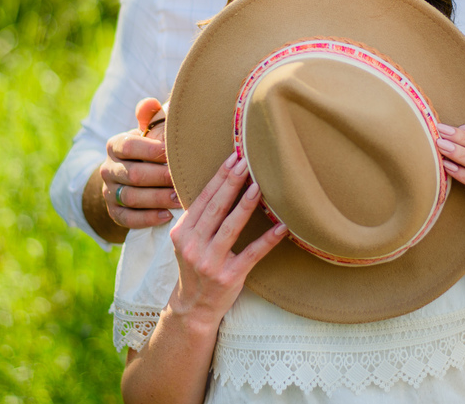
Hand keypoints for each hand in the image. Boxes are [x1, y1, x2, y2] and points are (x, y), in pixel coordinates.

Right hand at [102, 98, 179, 228]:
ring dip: (157, 199)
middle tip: (181, 181)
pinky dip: (147, 218)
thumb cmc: (149, 150)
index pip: (128, 146)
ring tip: (179, 199)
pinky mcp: (114, 213)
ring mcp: (109, 192)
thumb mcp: (148, 132)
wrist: (132, 178)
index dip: (149, 150)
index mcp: (115, 145)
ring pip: (130, 198)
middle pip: (132, 174)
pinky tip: (167, 216)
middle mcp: (108, 168)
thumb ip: (150, 116)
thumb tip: (150, 103)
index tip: (171, 153)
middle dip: (159, 178)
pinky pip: (127, 219)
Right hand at [169, 152, 287, 326]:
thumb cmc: (196, 267)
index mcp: (182, 232)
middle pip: (215, 208)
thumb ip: (199, 217)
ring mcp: (210, 263)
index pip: (203, 199)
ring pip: (230, 227)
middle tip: (246, 160)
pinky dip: (268, 239)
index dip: (219, 177)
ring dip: (245, 204)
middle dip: (231, 182)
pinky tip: (282, 226)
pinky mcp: (229, 277)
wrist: (194, 308)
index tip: (233, 157)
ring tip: (259, 185)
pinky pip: (251, 253)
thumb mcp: (187, 242)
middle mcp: (193, 246)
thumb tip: (221, 183)